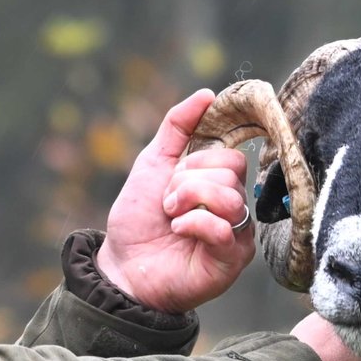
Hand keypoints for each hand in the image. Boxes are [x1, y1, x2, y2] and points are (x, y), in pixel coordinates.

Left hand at [97, 90, 258, 314]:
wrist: (124, 265)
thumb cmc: (138, 219)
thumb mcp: (152, 162)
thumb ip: (177, 127)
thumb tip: (207, 95)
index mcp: (218, 184)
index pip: (231, 157)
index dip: (198, 163)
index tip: (172, 180)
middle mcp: (233, 208)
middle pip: (232, 174)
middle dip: (189, 182)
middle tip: (169, 204)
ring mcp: (236, 235)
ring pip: (230, 198)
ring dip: (188, 202)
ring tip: (171, 218)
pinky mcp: (232, 260)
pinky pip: (223, 228)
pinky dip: (193, 224)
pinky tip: (179, 233)